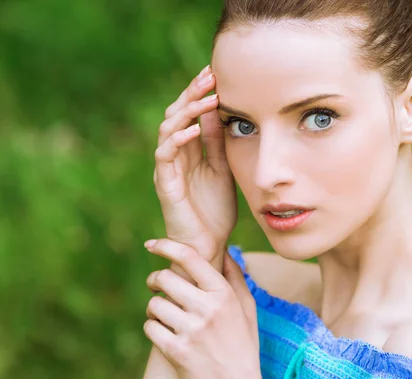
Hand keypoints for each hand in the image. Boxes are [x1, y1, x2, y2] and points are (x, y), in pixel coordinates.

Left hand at [143, 238, 266, 378]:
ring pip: (154, 303)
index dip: (166, 246)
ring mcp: (191, 330)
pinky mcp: (175, 351)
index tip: (152, 244)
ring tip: (163, 314)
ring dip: (154, 307)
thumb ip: (236, 278)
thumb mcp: (248, 310)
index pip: (190, 258)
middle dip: (155, 280)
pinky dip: (153, 327)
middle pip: (165, 278)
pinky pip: (150, 327)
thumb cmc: (243, 346)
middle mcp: (208, 309)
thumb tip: (226, 250)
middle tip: (155, 285)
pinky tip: (164, 332)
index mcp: (224, 294)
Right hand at [154, 65, 235, 272]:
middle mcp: (175, 156)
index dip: (199, 93)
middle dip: (192, 93)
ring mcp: (168, 169)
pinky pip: (165, 156)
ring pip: (167, 130)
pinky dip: (177, 140)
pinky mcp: (165, 185)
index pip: (190, 114)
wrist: (209, 245)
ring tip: (208, 98)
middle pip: (176, 115)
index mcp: (189, 151)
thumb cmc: (214, 210)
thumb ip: (216, 143)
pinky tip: (193, 130)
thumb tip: (220, 113)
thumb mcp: (222, 168)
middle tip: (210, 75)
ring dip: (186, 112)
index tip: (216, 74)